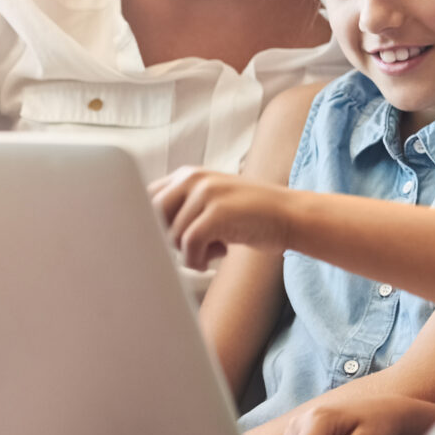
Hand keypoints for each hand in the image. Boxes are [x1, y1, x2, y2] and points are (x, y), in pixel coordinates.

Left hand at [156, 168, 293, 268]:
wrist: (290, 216)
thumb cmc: (249, 216)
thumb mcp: (212, 202)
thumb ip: (182, 209)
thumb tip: (143, 236)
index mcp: (188, 175)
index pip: (145, 199)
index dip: (150, 226)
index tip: (162, 243)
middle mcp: (193, 178)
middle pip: (152, 218)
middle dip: (167, 239)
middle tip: (194, 246)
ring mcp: (206, 193)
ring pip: (171, 235)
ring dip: (189, 253)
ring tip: (215, 247)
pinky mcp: (218, 212)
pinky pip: (189, 245)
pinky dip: (198, 260)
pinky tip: (217, 256)